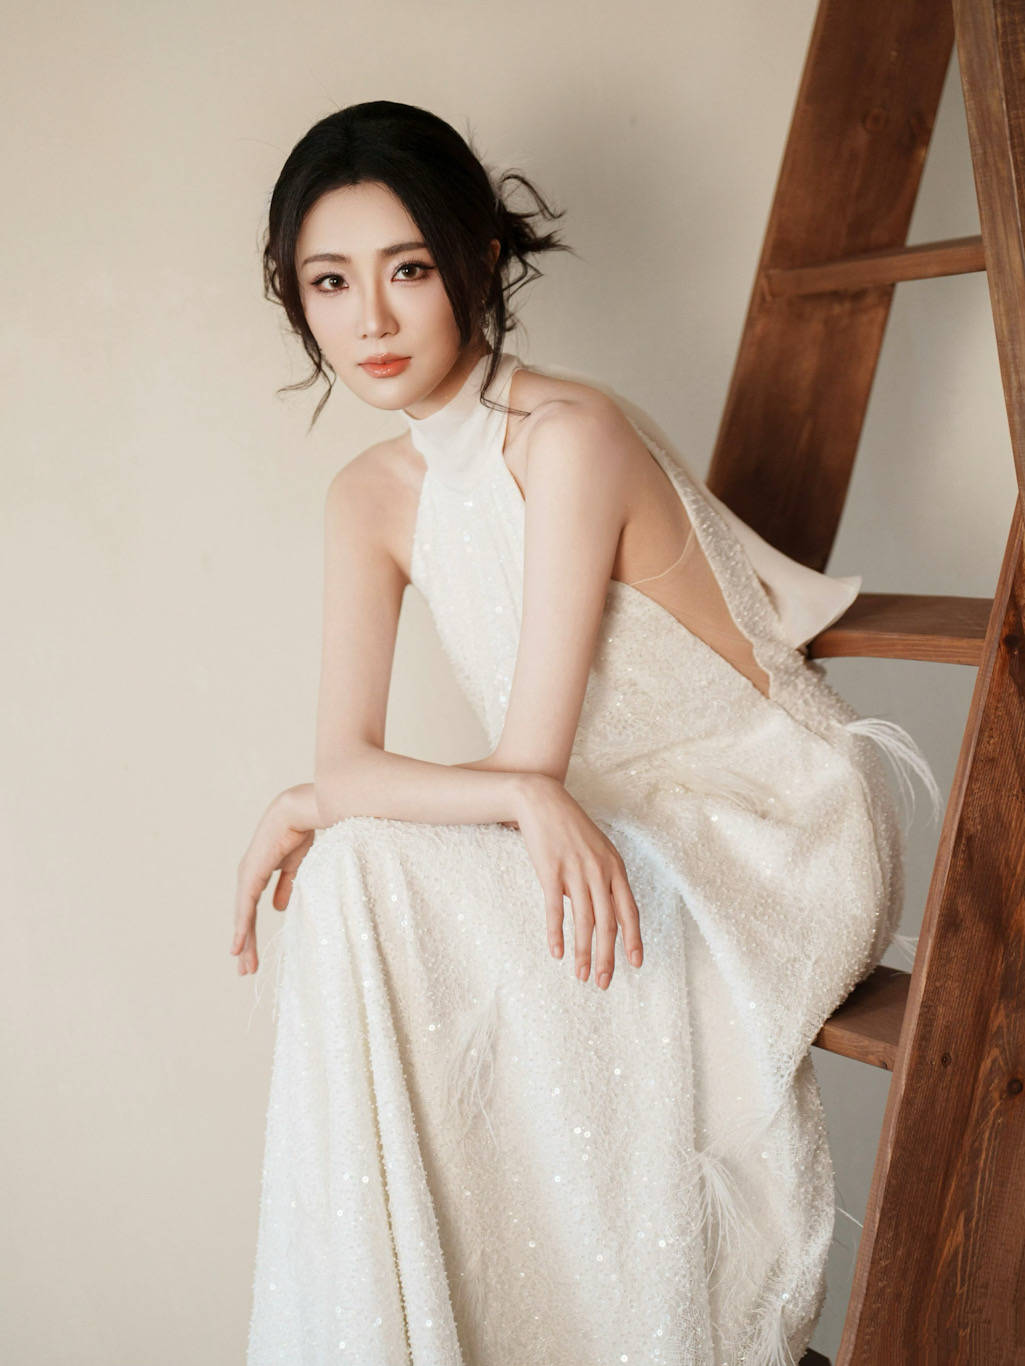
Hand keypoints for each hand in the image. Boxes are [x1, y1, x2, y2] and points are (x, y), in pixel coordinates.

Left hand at [231, 784, 317, 975]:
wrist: (297, 814)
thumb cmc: (299, 833)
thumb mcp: (294, 867)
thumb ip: (285, 887)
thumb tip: (278, 908)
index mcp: (257, 875)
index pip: (251, 911)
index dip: (251, 933)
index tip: (252, 954)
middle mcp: (247, 878)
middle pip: (244, 919)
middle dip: (246, 945)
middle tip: (245, 970)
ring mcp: (246, 877)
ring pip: (242, 918)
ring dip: (243, 943)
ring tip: (243, 967)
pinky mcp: (250, 876)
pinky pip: (244, 908)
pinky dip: (241, 927)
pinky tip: (238, 945)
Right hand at [513, 773, 642, 988]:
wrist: (543, 801)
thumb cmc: (571, 828)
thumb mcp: (597, 850)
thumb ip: (603, 880)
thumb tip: (600, 912)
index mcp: (615, 868)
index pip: (630, 911)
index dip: (633, 940)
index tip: (635, 964)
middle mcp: (599, 872)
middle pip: (608, 923)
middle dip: (607, 957)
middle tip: (603, 982)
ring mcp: (575, 871)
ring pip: (584, 921)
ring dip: (583, 952)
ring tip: (581, 975)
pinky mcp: (550, 871)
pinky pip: (555, 909)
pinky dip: (557, 933)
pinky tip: (557, 952)